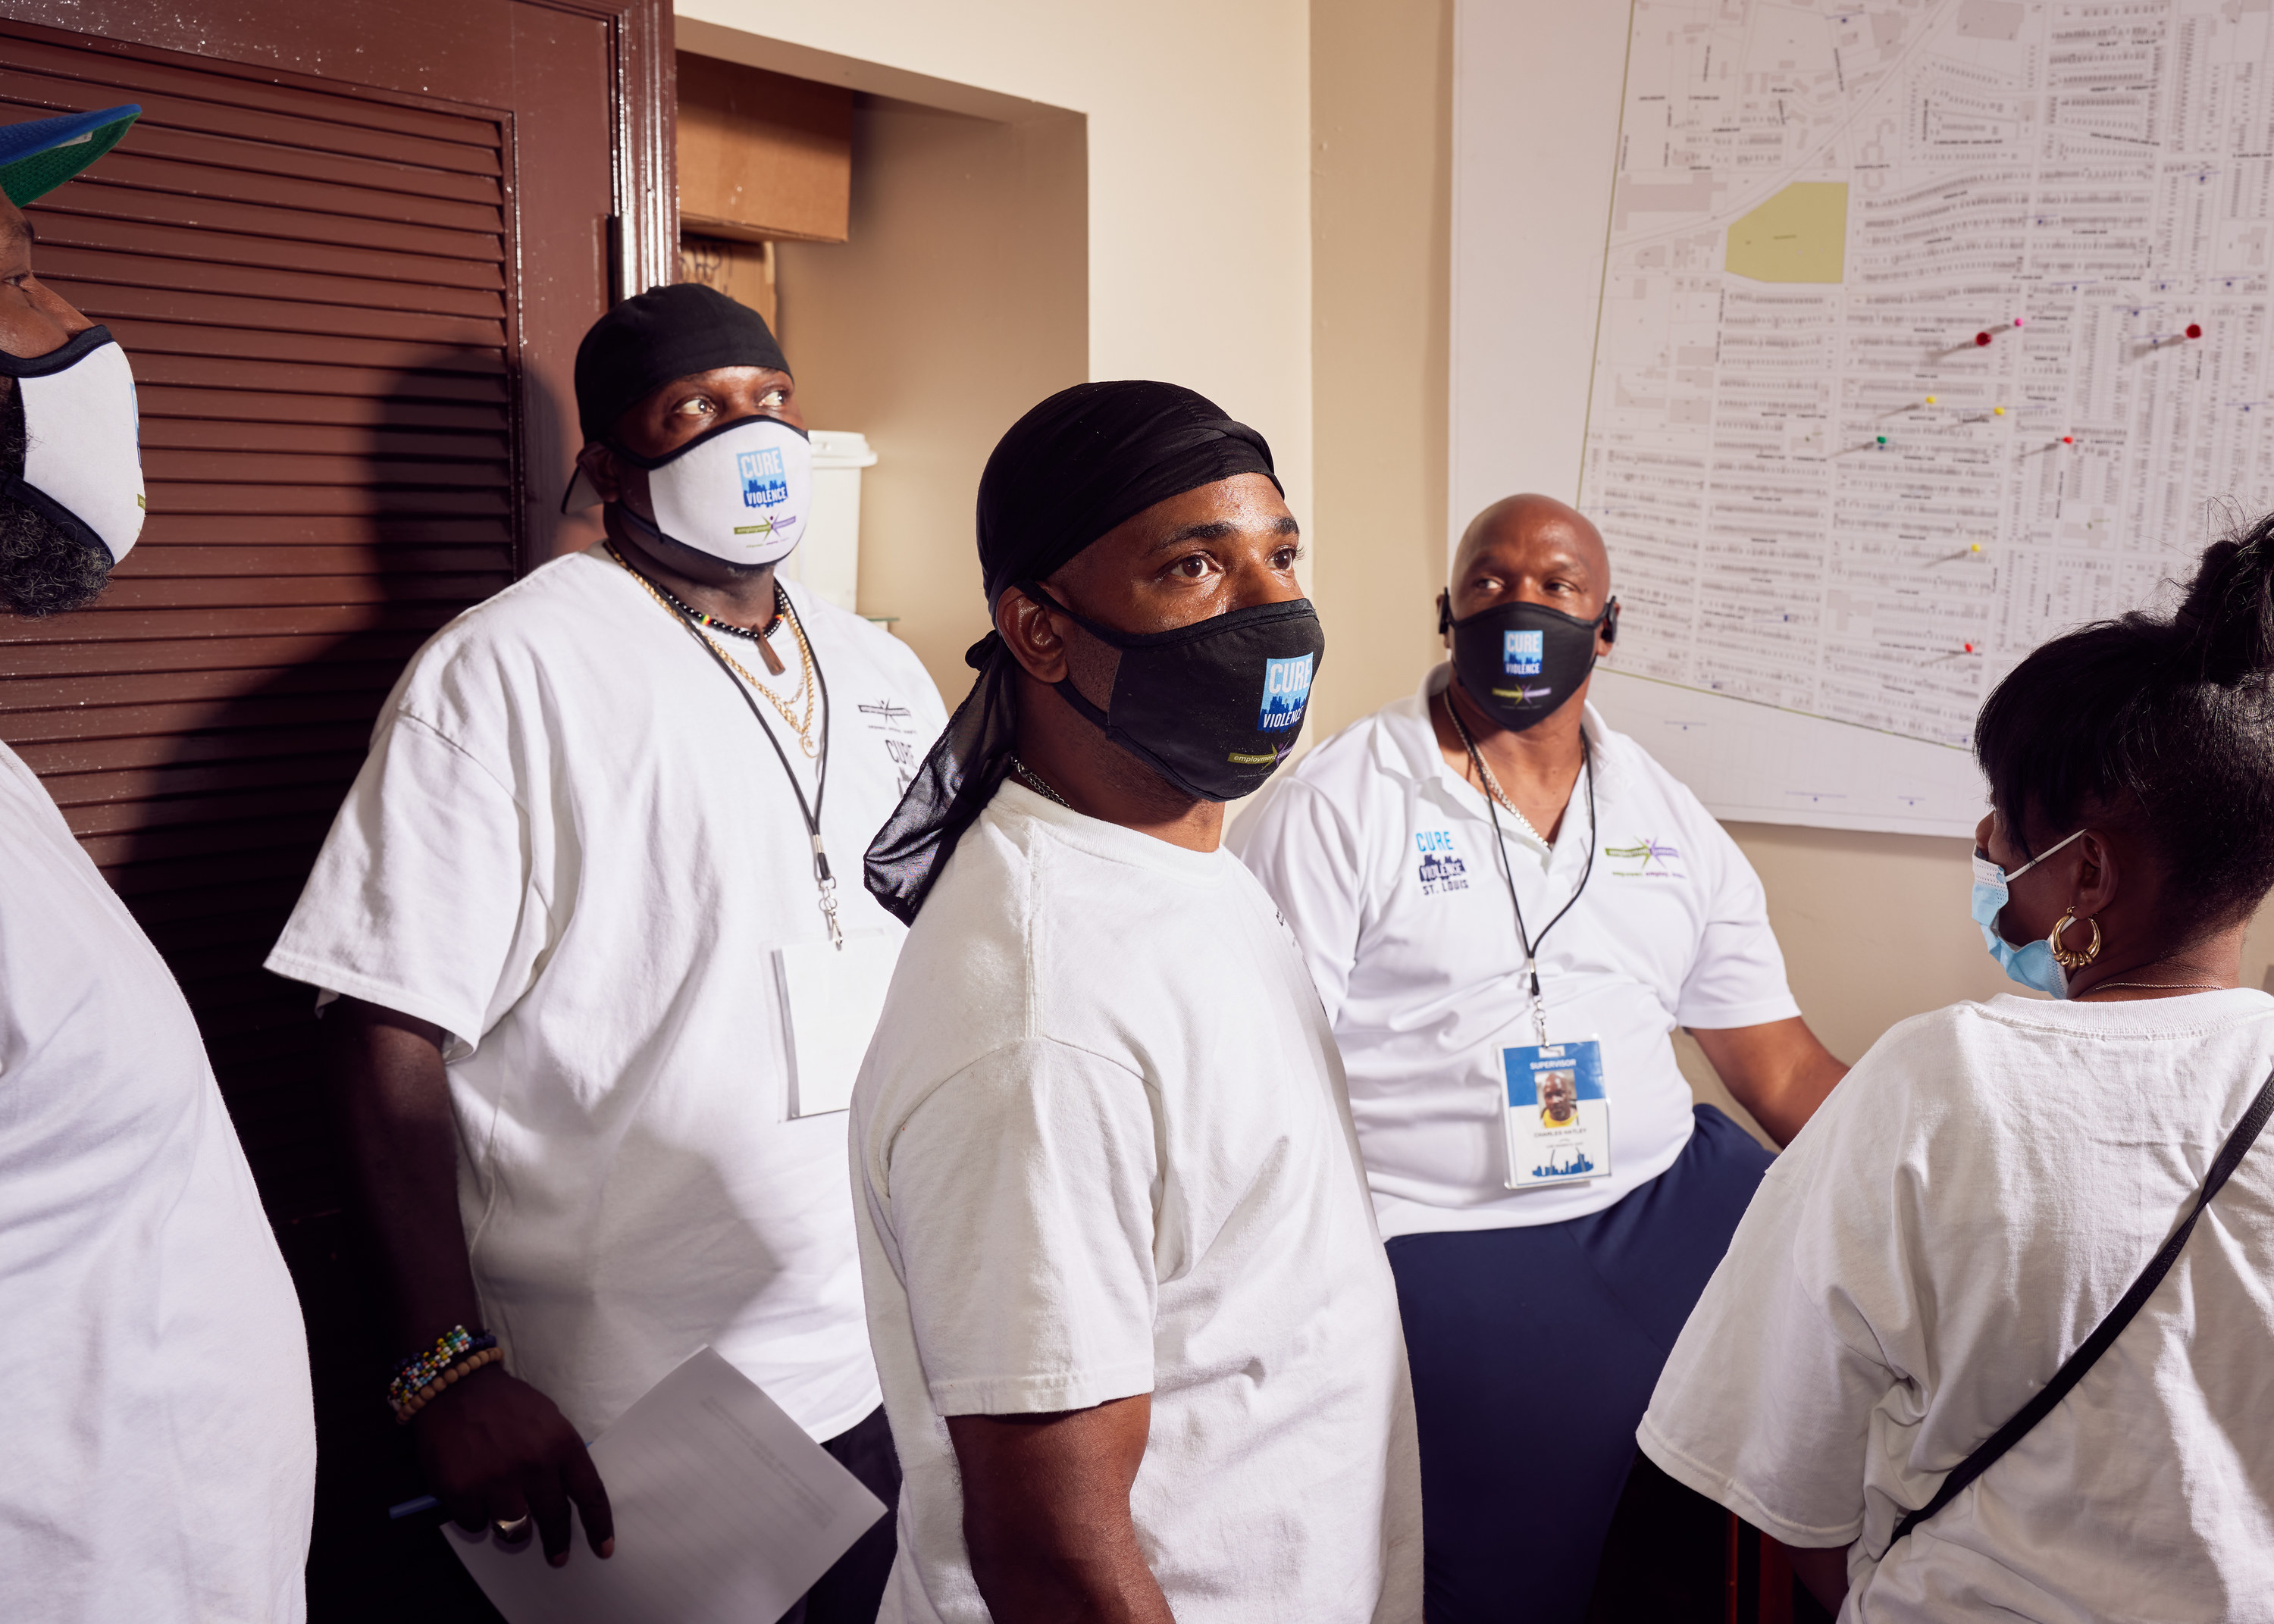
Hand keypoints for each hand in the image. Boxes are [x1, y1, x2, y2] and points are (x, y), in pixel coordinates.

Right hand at [413, 1363, 614, 1566]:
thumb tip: (570, 1499)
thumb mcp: (549, 1419)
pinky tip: (474, 1496)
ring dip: (513, 1530)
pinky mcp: (461, 1490)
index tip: (604, 1549)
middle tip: (558, 1555)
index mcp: (562, 1444)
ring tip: (507, 1515)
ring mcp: (496, 1479)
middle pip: (554, 1518)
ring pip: (514, 1531)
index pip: (590, 1494)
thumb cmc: (508, 1404)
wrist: (458, 1386)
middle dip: (557, 1542)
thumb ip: (561, 1456)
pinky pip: (475, 1524)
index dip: (599, 1526)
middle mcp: (533, 1464)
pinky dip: (476, 1516)